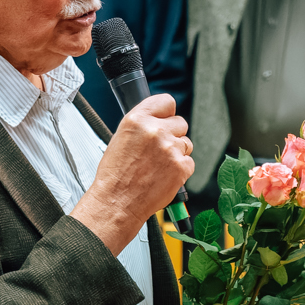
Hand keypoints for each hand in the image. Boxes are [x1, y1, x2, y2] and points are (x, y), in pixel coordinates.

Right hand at [71, 94, 193, 255]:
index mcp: (137, 120)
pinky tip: (164, 176)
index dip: (167, 112)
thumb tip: (159, 121)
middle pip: (180, 122)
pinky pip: (189, 162)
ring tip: (158, 167)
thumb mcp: (121, 139)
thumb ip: (142, 126)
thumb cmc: (115, 176)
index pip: (166, 101)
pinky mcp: (181, 167)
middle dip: (173, 135)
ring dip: (177, 153)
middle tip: (160, 150)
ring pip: (186, 144)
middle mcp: (155, 131)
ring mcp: (170, 149)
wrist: (117, 203)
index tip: (166, 118)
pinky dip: (181, 170)